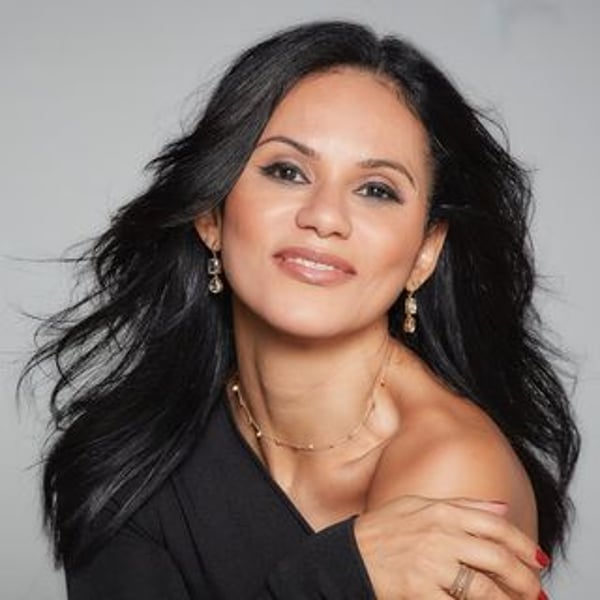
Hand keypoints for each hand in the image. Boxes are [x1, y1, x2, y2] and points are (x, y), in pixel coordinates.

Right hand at [354, 496, 546, 599]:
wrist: (349, 553)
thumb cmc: (383, 529)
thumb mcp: (418, 504)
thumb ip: (464, 505)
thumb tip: (501, 506)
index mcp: (442, 511)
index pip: (496, 525)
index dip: (523, 543)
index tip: (538, 559)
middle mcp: (440, 534)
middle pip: (497, 557)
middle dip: (524, 579)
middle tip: (536, 591)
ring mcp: (430, 563)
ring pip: (484, 588)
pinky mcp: (420, 590)